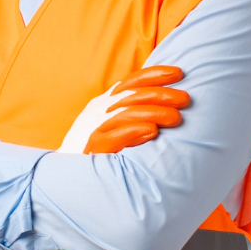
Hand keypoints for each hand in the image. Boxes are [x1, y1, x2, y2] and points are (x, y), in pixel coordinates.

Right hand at [57, 65, 190, 153]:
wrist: (65, 176)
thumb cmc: (95, 149)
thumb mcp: (110, 124)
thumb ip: (131, 114)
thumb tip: (164, 106)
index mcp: (105, 102)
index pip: (131, 81)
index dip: (154, 74)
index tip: (178, 73)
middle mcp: (99, 111)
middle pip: (133, 95)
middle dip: (162, 94)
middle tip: (185, 99)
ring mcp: (94, 128)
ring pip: (126, 113)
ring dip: (153, 112)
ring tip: (176, 117)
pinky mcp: (92, 148)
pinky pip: (113, 137)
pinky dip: (133, 131)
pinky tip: (151, 132)